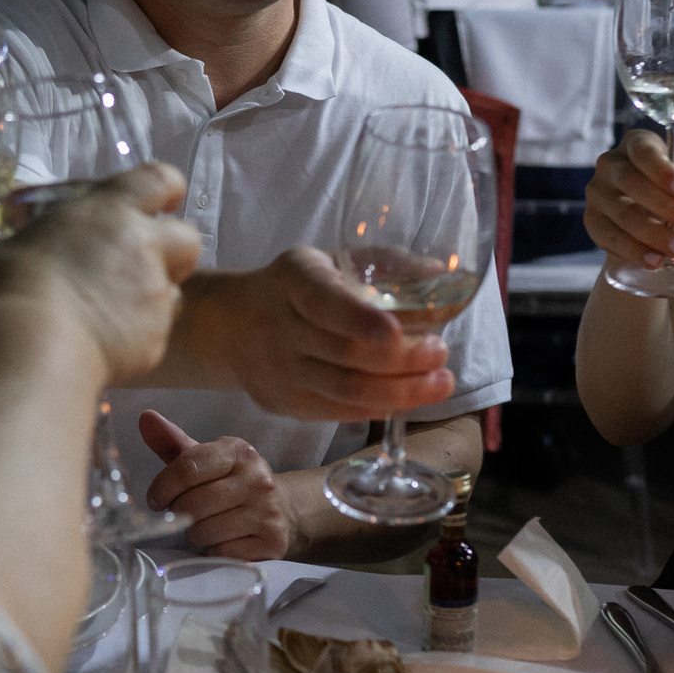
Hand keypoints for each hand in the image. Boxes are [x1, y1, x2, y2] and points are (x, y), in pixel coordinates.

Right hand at [0, 162, 199, 383]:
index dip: (164, 188)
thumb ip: (12, 247)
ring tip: (115, 311)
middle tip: (140, 261)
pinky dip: (135, 338)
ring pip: (175, 291)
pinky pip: (154, 334)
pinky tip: (104, 346)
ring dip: (153, 296)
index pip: (160, 179)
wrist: (31, 348)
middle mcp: (144, 248)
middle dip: (172, 248)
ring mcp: (154, 297)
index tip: (159, 199)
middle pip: (189, 237)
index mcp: (110, 211)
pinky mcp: (155, 341)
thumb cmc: (6, 286)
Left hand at [139, 413, 292, 560]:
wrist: (281, 508)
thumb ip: (172, 442)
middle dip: (179, 513)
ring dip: (195, 534)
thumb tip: (146, 418)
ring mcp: (268, 511)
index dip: (162, 487)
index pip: (187, 468)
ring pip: (205, 532)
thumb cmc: (231, 482)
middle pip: (192, 504)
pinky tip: (224, 540)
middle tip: (184, 513)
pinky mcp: (272, 541)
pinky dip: (215, 551)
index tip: (156, 499)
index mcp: (238, 452)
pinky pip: (222, 553)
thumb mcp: (205, 459)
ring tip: (206, 525)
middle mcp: (257, 478)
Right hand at [184, 250, 455, 419]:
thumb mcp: (330, 261)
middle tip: (440, 353)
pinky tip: (409, 399)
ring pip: (346, 390)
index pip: (324, 302)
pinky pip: (338, 411)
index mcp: (294, 280)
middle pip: (345, 353)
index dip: (360, 320)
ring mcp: (280, 371)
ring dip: (400, 391)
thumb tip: (437, 273)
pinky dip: (379, 407)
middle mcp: (281, 327)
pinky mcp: (285, 403)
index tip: (397, 331)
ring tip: (440, 383)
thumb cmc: (297, 288)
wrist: (233, 326)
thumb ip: (384, 263)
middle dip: (401, 359)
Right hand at [583, 131, 673, 268]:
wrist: (645, 216)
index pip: (644, 152)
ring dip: (654, 234)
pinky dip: (634, 251)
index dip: (663, 170)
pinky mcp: (591, 220)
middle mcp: (609, 164)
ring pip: (621, 213)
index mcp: (635, 145)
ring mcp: (596, 192)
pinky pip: (610, 237)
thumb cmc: (669, 192)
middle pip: (631, 182)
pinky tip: (655, 260)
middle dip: (664, 205)